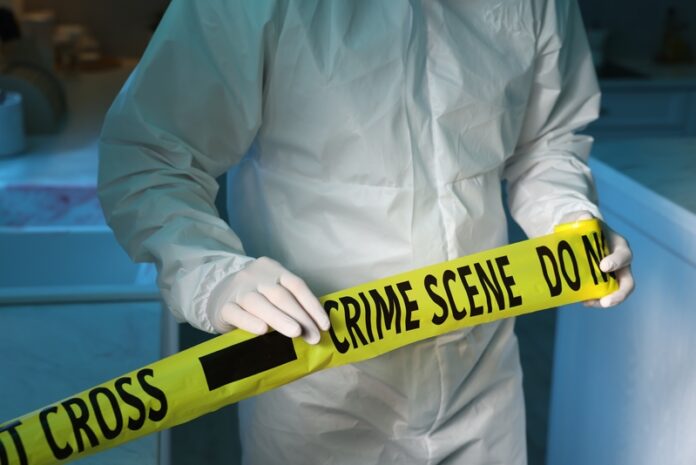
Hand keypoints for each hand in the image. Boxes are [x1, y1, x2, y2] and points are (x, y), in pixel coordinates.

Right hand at [210, 257, 329, 343]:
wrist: (217, 294)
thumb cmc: (255, 296)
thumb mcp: (272, 290)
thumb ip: (290, 302)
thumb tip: (315, 327)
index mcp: (273, 269)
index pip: (296, 285)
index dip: (312, 306)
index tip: (324, 325)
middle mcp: (256, 276)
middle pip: (281, 296)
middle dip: (301, 317)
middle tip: (314, 337)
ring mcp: (238, 290)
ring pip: (259, 303)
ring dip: (280, 319)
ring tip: (296, 333)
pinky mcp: (223, 306)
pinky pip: (237, 313)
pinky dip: (250, 322)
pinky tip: (262, 330)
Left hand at [558, 211, 633, 307]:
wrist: (574, 234)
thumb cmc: (581, 226)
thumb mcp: (580, 218)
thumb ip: (581, 216)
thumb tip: (584, 217)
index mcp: (619, 246)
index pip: (624, 256)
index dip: (616, 262)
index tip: (603, 266)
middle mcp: (620, 263)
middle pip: (627, 282)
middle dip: (619, 294)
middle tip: (605, 301)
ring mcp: (612, 275)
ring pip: (615, 292)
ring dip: (604, 300)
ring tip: (588, 302)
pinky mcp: (600, 284)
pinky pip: (601, 295)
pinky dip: (593, 300)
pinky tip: (581, 299)